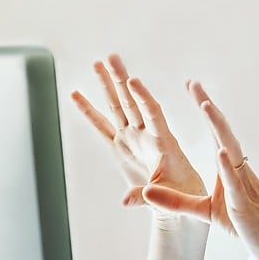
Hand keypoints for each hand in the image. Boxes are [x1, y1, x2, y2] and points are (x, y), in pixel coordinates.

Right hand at [70, 54, 205, 210]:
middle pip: (132, 102)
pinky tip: (76, 95)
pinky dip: (89, 111)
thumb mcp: (169, 198)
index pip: (152, 113)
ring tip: (97, 63)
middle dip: (121, 80)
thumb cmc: (182, 196)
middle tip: (112, 57)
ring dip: (107, 86)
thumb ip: (147, 197)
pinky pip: (101, 126)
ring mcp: (132, 138)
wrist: (179, 199)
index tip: (132, 80)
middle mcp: (145, 134)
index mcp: (163, 142)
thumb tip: (126, 202)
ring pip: (117, 107)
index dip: (142, 97)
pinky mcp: (120, 147)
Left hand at [140, 81, 258, 259]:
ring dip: (218, 127)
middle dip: (208, 106)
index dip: (204, 108)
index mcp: (229, 168)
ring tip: (205, 105)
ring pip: (231, 149)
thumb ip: (176, 201)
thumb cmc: (246, 226)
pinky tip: (221, 151)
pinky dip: (228, 166)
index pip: (215, 132)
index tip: (192, 86)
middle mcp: (238, 169)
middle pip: (222, 131)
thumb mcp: (205, 212)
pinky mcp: (245, 204)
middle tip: (193, 83)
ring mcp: (244, 184)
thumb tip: (147, 191)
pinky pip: (236, 182)